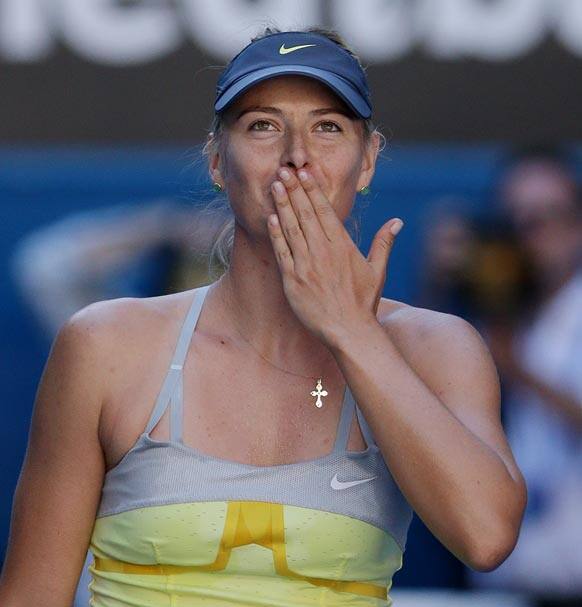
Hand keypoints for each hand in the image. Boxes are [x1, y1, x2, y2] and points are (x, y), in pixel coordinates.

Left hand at [266, 166, 402, 344]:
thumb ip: (383, 243)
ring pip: (292, 228)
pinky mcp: (293, 280)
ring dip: (283, 205)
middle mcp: (323, 251)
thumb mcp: (377, 271)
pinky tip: (271, 217)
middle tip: (285, 169)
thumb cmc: (363, 303)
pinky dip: (276, 234)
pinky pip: (282, 252)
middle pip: (306, 214)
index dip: (313, 190)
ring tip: (276, 185)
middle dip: (295, 190)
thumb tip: (397, 221)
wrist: (349, 331)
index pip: (325, 210)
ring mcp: (306, 265)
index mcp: (342, 246)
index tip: (304, 173)